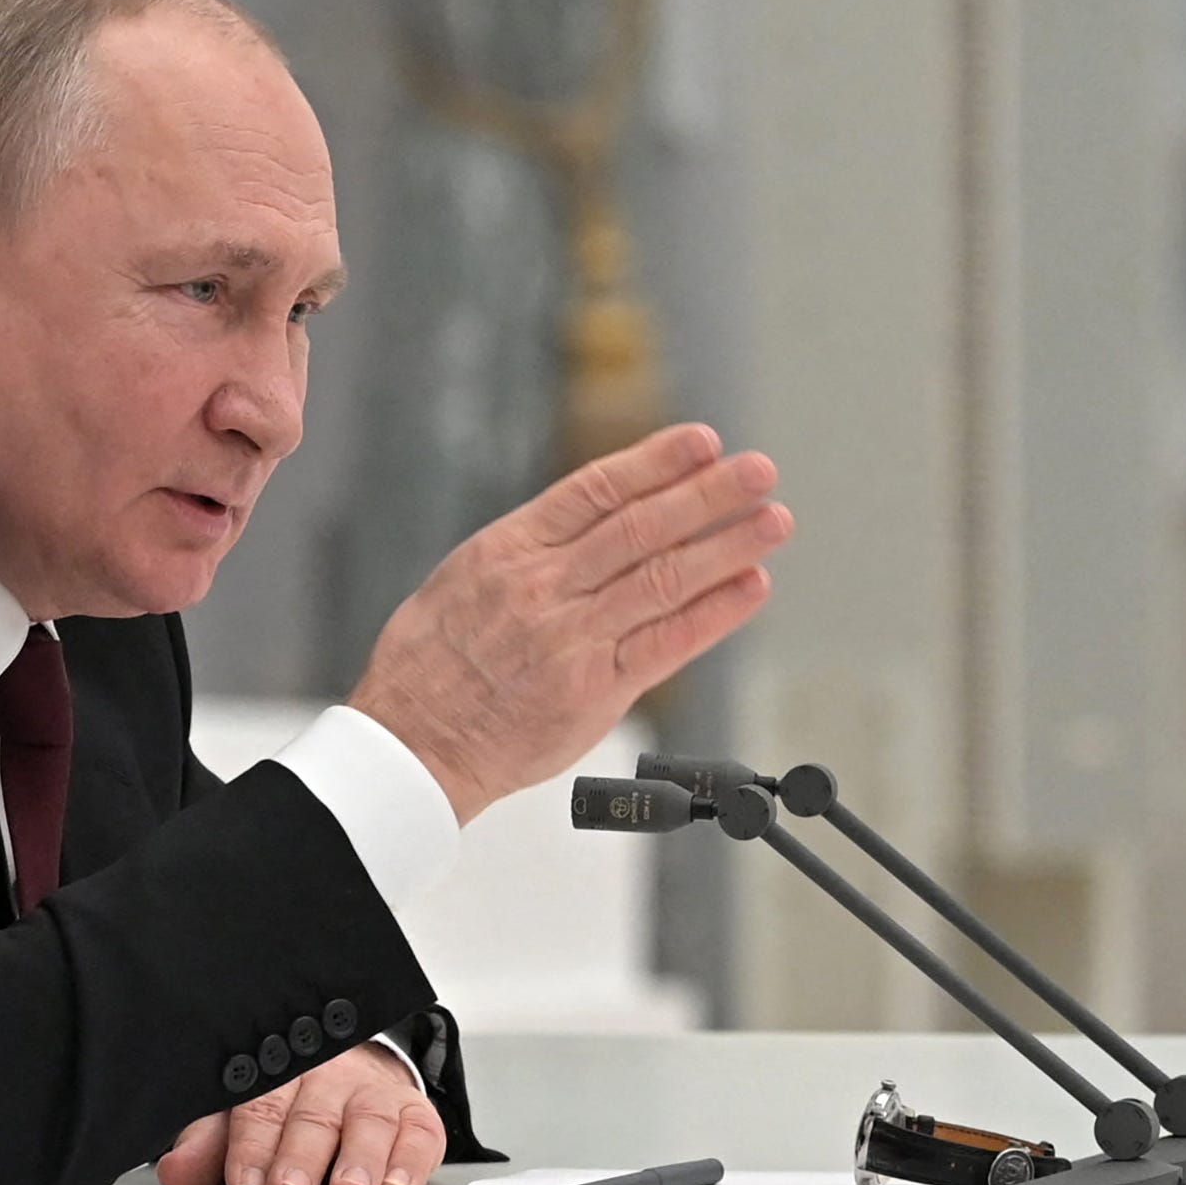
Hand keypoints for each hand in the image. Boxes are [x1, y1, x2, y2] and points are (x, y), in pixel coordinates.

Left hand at [155, 1043, 445, 1184]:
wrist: (355, 1077)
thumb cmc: (290, 1107)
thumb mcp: (240, 1119)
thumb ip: (210, 1146)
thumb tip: (176, 1172)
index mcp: (277, 1075)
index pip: (260, 1107)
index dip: (251, 1148)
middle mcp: (327, 1079)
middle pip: (312, 1117)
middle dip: (300, 1157)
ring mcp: (373, 1096)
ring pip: (367, 1122)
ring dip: (359, 1159)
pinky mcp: (415, 1116)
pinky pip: (419, 1133)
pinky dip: (410, 1161)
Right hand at [348, 424, 789, 823]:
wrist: (414, 743)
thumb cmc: (429, 665)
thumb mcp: (461, 580)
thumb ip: (530, 553)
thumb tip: (591, 521)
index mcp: (507, 551)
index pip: (595, 490)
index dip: (656, 462)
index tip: (703, 442)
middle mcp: (542, 588)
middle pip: (641, 527)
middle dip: (708, 493)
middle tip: (758, 470)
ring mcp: (570, 639)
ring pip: (663, 578)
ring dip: (727, 545)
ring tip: (772, 520)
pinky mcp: (593, 691)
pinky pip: (667, 644)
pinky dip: (714, 612)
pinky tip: (749, 586)